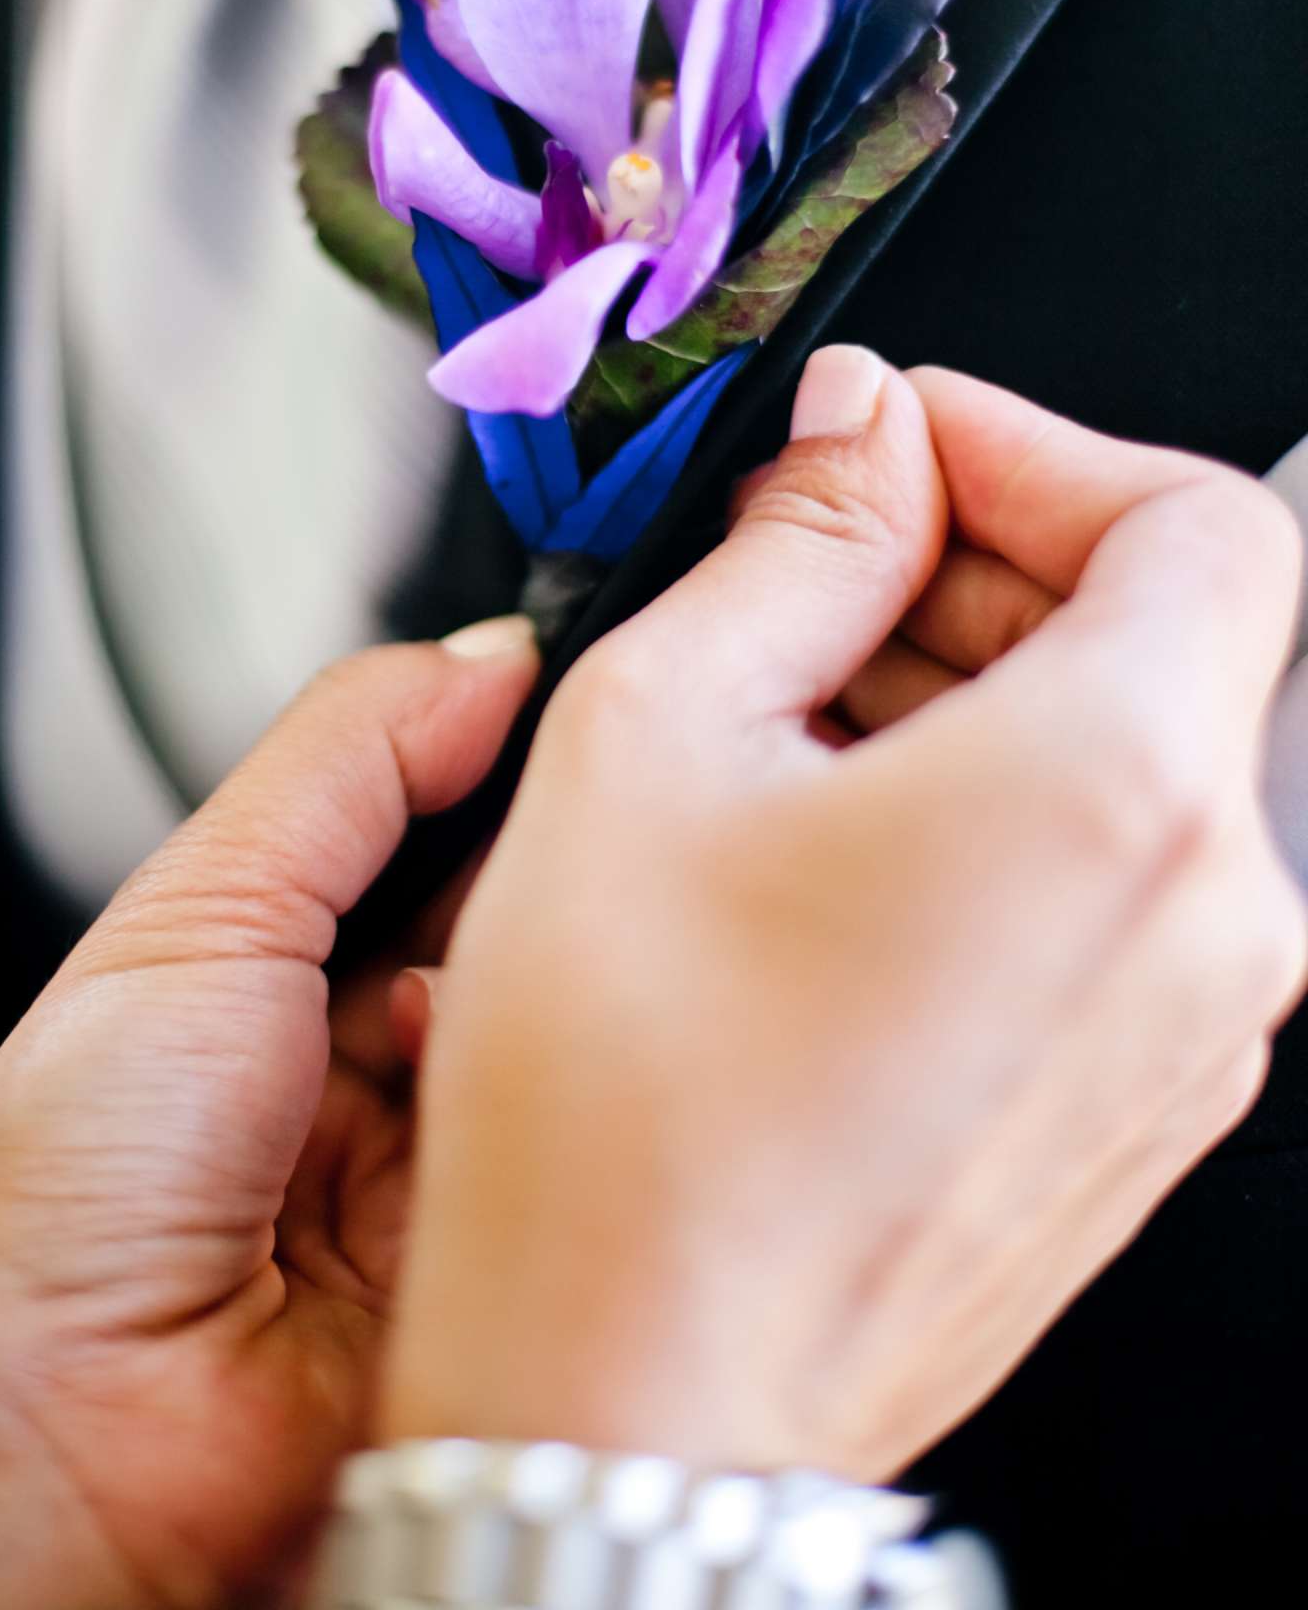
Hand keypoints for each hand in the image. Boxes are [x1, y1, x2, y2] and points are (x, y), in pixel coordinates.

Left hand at [0, 627, 538, 1609]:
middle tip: (592, 819)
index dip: (526, 768)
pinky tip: (554, 1086)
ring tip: (542, 969)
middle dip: (563, 871)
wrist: (56, 1451)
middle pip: (541, 920)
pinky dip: (594, 1108)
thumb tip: (490, 657)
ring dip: (570, 989)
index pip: (463, 830)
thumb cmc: (59, 1201)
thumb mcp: (200, 909)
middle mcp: (399, 1069)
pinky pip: (610, 1153)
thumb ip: (348, 759)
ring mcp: (473, 1173)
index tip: (600, 699)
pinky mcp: (540, 1273)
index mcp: (305, 972)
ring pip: (589, 1027)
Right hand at [383, 352, 1307, 1479]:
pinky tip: (828, 833)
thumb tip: (858, 434)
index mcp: (1118, 795)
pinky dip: (1000, 810)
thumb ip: (795, 541)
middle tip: (818, 558)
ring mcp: (1189, 1029)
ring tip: (791, 707)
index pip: (1196, 518)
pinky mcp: (1139, 1100)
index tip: (899, 453)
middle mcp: (1205, 919)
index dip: (1035, 446)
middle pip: (1173, 638)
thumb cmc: (626, 1113)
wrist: (631, 1398)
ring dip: (982, 684)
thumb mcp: (656, 733)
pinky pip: (1115, 886)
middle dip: (991, 558)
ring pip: (1137, 761)